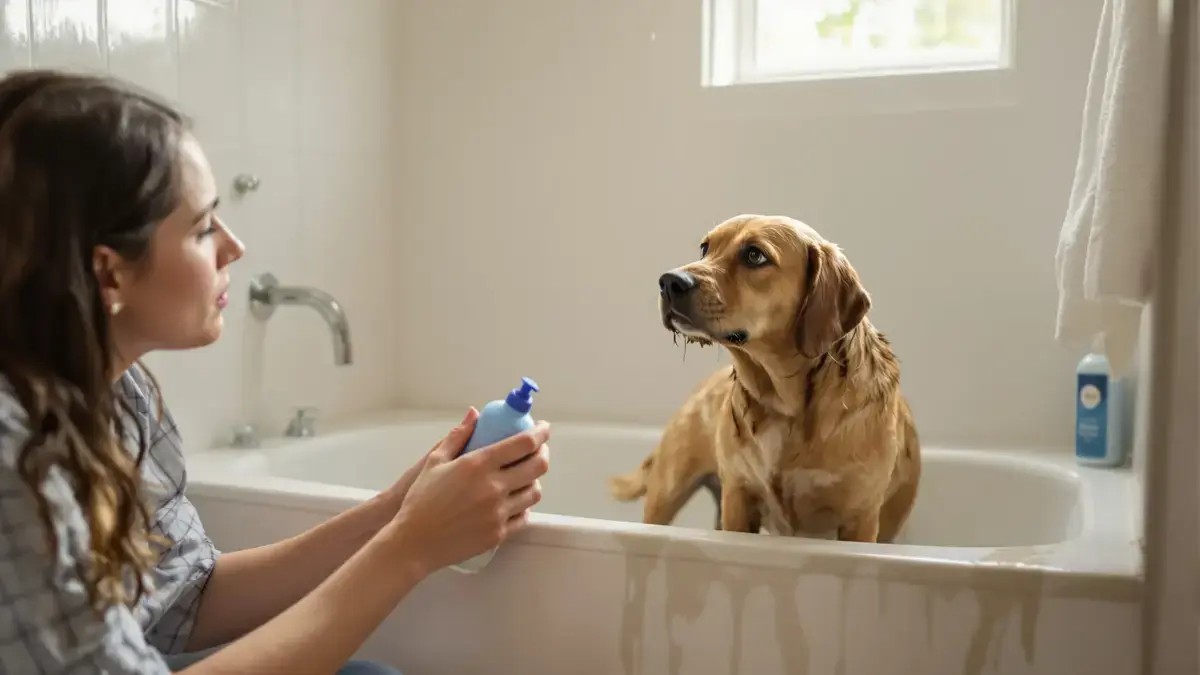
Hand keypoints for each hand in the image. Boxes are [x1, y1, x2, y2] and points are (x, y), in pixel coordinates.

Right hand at [389, 407, 550, 574]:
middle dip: (543, 453)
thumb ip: (458, 436)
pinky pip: (523, 516)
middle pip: (538, 466)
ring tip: (525, 475)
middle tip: (537, 450)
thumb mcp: (434, 462)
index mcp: (479, 465)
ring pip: (534, 492)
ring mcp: (499, 512)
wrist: (414, 542)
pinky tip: (515, 500)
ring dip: (534, 480)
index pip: (524, 443)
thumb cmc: (421, 499)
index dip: (540, 432)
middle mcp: (494, 487)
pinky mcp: (499, 533)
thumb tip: (475, 413)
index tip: (543, 428)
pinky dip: (524, 505)